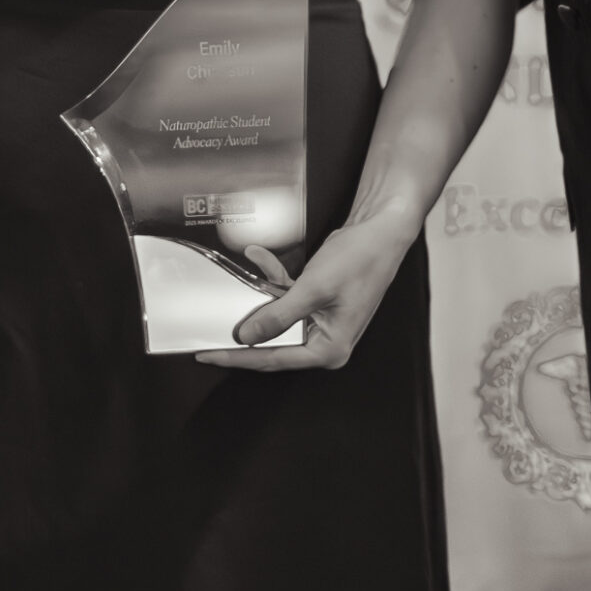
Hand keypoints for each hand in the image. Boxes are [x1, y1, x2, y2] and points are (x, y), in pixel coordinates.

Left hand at [194, 211, 414, 371]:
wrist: (380, 230)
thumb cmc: (361, 261)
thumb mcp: (313, 289)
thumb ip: (278, 315)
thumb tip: (248, 336)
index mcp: (329, 349)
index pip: (273, 359)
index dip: (238, 356)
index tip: (210, 353)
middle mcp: (325, 342)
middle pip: (271, 342)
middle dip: (247, 323)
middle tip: (211, 327)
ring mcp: (320, 324)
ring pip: (275, 317)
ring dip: (262, 292)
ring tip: (256, 266)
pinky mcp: (316, 305)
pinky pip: (285, 299)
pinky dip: (274, 280)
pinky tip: (264, 259)